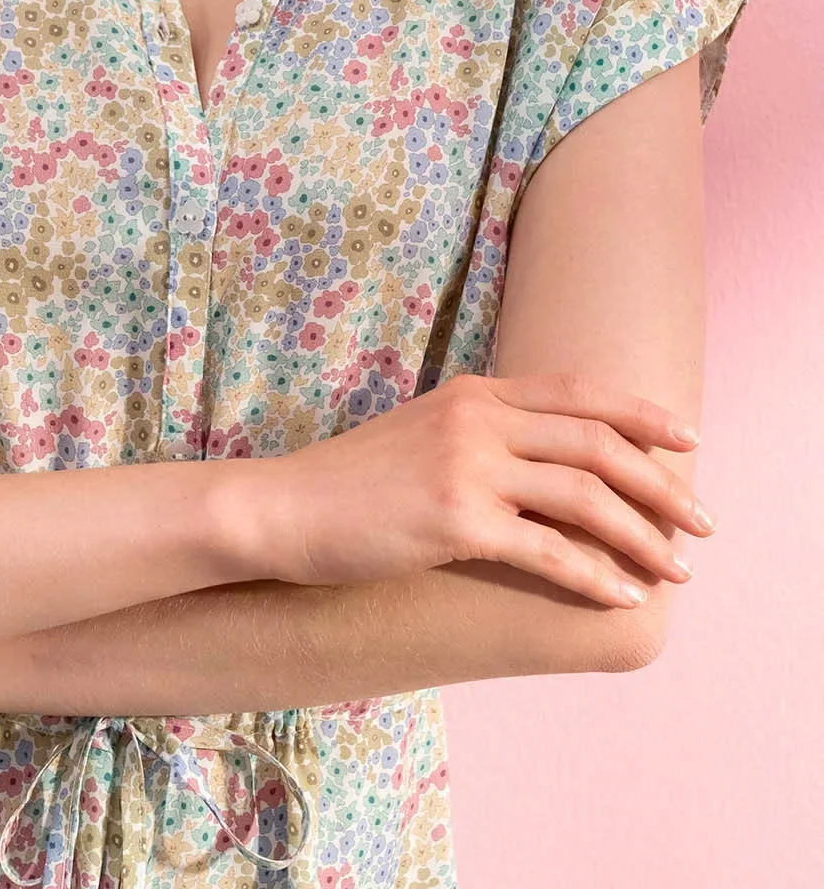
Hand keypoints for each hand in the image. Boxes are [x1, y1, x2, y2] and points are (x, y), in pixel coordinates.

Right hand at [252, 370, 715, 610]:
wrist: (283, 508)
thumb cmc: (348, 483)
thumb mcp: (420, 431)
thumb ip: (478, 429)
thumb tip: (539, 454)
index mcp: (473, 392)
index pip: (578, 391)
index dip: (641, 414)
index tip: (687, 440)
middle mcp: (477, 419)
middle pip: (596, 441)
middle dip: (660, 483)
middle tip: (701, 521)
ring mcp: (467, 467)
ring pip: (584, 494)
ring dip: (642, 534)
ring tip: (676, 568)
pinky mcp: (455, 520)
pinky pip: (547, 548)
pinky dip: (593, 573)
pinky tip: (619, 595)